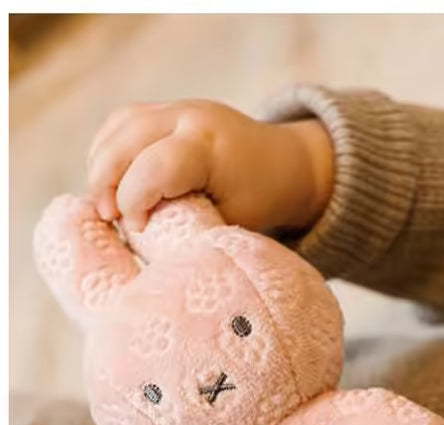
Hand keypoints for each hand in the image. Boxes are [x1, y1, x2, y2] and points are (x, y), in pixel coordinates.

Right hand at [85, 98, 333, 232]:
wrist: (287, 162)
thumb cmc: (262, 199)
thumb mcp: (234, 221)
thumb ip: (191, 228)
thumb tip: (144, 244)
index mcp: (210, 146)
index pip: (154, 168)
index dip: (134, 201)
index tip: (136, 231)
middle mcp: (188, 117)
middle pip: (124, 142)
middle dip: (106, 183)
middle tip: (107, 220)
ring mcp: (175, 107)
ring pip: (117, 128)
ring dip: (101, 166)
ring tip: (105, 204)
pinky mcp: (166, 108)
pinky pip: (121, 124)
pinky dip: (108, 152)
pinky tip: (111, 182)